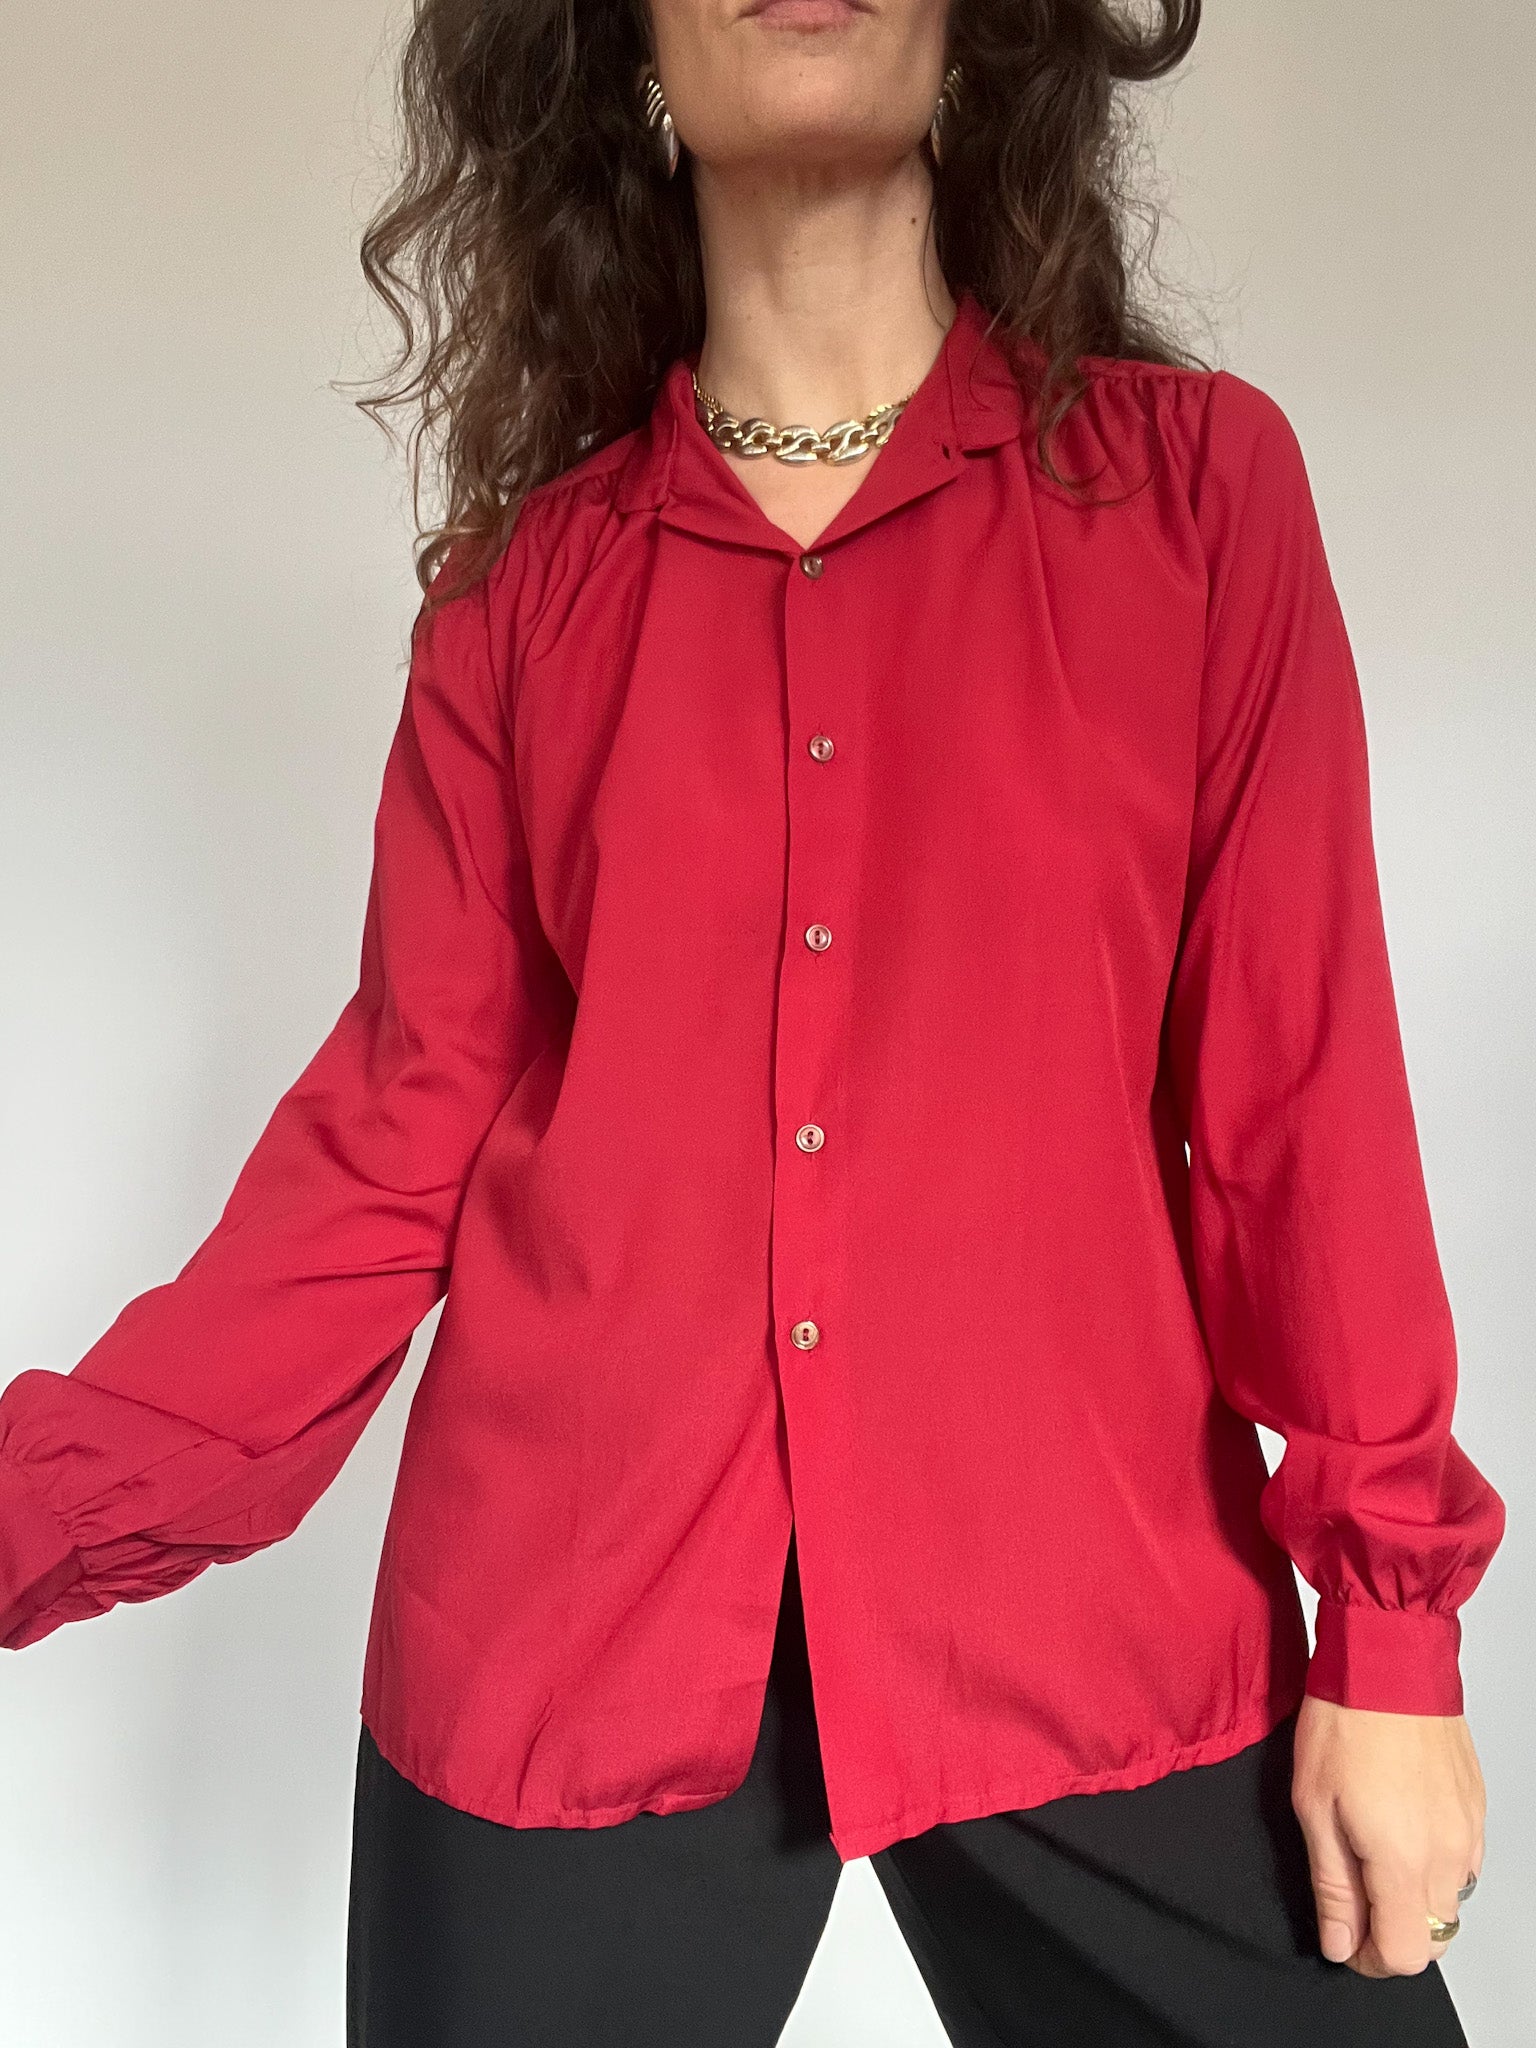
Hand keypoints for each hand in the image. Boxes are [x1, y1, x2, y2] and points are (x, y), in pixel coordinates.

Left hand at [1291, 1695, 1484, 1975]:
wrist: (1388, 1656)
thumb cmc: (1345, 1720)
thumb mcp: (1314, 1805)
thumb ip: (1332, 1884)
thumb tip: (1340, 1942)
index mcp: (1405, 1859)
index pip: (1405, 1954)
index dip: (1369, 1959)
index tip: (1344, 1940)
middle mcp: (1449, 1852)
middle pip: (1433, 1936)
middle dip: (1392, 1933)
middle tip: (1351, 1899)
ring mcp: (1469, 1829)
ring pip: (1451, 1900)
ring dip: (1414, 1899)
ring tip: (1368, 1853)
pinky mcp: (1476, 1805)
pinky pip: (1463, 1862)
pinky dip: (1433, 1865)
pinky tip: (1397, 1828)